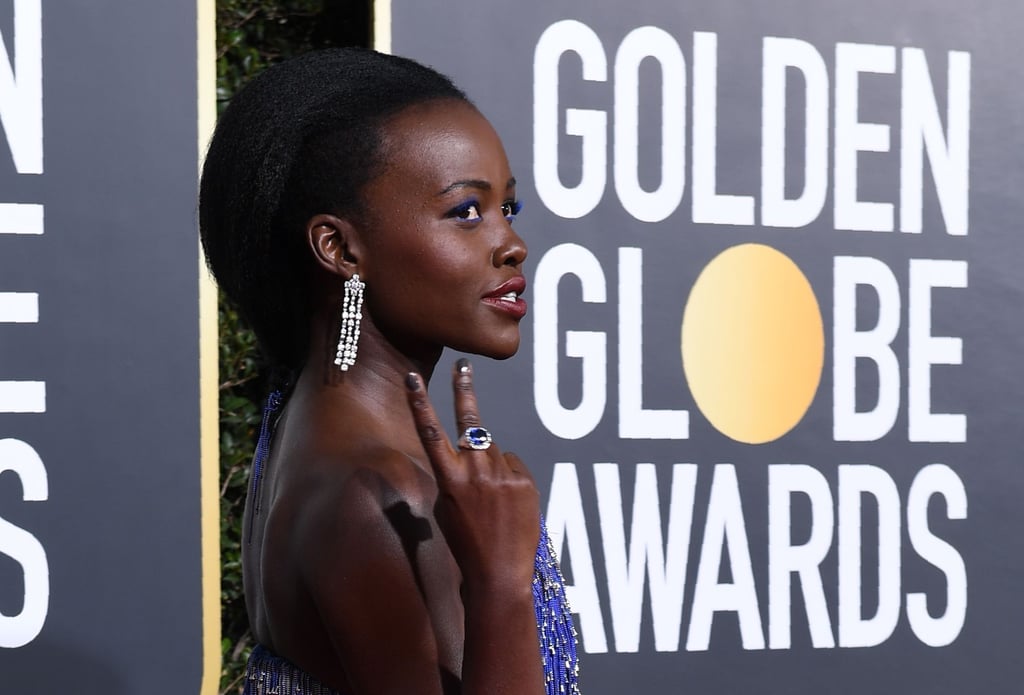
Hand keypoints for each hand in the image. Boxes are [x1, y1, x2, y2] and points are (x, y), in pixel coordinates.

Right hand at [405, 359, 539, 592]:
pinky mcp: (523, 480)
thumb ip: (458, 475)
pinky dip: (509, 477)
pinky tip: (507, 503)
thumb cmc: (466, 542)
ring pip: (494, 450)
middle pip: (471, 423)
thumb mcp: (448, 508)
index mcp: (448, 478)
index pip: (430, 432)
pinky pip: (513, 464)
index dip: (419, 402)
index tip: (411, 378)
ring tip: (491, 499)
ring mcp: (501, 474)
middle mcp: (474, 470)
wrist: (497, 573)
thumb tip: (476, 453)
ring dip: (491, 465)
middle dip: (464, 392)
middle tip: (462, 367)